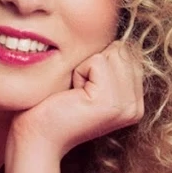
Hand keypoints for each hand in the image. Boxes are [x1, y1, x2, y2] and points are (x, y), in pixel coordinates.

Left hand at [11, 41, 144, 158]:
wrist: (36, 138)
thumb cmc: (52, 108)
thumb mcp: (87, 83)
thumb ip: (108, 65)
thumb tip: (117, 35)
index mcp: (134, 102)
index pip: (128, 53)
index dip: (99, 61)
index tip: (83, 88)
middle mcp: (135, 107)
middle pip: (122, 50)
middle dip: (93, 62)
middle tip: (76, 92)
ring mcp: (126, 106)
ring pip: (111, 53)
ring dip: (84, 67)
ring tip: (75, 94)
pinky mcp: (110, 102)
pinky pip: (97, 61)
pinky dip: (78, 72)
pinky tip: (72, 95)